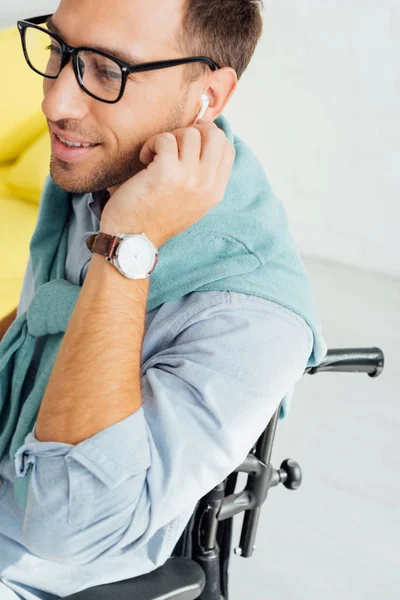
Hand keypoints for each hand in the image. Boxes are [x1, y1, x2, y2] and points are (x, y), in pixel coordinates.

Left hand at [99, 120, 235, 247]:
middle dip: (192, 131)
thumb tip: (205, 133)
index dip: (210, 134)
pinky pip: (165, 139)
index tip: (191, 134)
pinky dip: (151, 144)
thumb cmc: (156, 216)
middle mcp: (207, 184)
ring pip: (189, 133)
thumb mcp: (191, 200)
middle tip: (173, 144)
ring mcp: (189, 177)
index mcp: (215, 191)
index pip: (228, 147)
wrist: (133, 238)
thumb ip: (203, 175)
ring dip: (169, 138)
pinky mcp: (167, 171)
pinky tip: (144, 159)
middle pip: (215, 135)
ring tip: (155, 155)